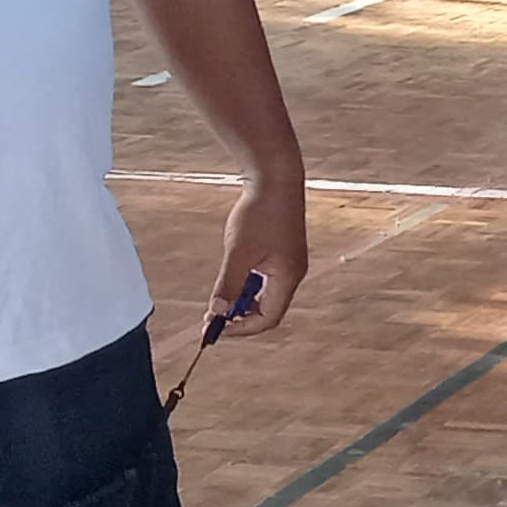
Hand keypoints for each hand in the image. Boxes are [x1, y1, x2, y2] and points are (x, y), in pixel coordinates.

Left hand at [209, 170, 309, 341]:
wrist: (276, 178)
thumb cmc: (260, 212)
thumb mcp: (238, 252)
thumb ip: (228, 284)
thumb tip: (217, 311)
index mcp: (287, 277)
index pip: (268, 318)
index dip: (242, 328)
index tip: (217, 328)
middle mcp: (293, 274)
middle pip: (268, 309)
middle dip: (241, 316)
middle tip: (214, 316)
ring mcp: (289, 263)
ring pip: (266, 294)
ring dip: (243, 300)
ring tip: (221, 296)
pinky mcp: (283, 252)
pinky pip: (266, 279)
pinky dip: (248, 285)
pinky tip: (233, 273)